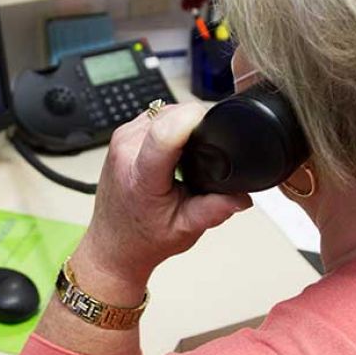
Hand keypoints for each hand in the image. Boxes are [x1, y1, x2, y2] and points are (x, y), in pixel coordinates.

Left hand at [72, 103, 251, 300]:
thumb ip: (215, 211)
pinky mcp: (122, 134)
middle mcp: (126, 150)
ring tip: (189, 152)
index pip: (166, 133)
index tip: (215, 126)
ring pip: (163, 110)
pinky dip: (170, 125)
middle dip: (196, 124)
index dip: (195, 121)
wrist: (113, 244)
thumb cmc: (143, 237)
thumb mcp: (186, 229)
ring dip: (182, 123)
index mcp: (142, 176)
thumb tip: (242, 196)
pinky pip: (154, 116)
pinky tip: (175, 148)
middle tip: (206, 151)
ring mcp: (122, 139)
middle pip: (171, 114)